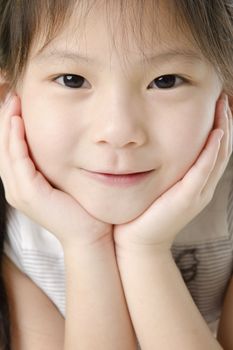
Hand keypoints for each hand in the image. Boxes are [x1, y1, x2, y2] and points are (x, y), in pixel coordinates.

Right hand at [0, 95, 111, 247]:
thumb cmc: (81, 206)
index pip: (10, 148)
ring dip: (7, 124)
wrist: (89, 233)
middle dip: (5, 118)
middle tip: (12, 94)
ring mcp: (18, 191)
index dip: (10, 124)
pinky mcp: (28, 193)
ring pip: (6, 150)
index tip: (18, 101)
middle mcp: (15, 186)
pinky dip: (16, 140)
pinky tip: (18, 121)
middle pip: (3, 146)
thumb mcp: (65, 178)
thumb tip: (66, 139)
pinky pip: (18, 161)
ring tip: (13, 101)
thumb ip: (57, 161)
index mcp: (23, 183)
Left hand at [114, 95, 231, 252]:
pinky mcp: (187, 198)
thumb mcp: (158, 184)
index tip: (216, 103)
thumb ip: (164, 167)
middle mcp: (202, 186)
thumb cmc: (144, 211)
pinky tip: (215, 134)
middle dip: (225, 122)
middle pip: (222, 150)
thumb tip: (155, 145)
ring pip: (218, 157)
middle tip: (223, 98)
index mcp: (197, 183)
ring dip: (223, 131)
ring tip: (223, 106)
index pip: (214, 150)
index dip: (219, 126)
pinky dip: (211, 152)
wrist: (138, 241)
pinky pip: (203, 171)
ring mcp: (198, 193)